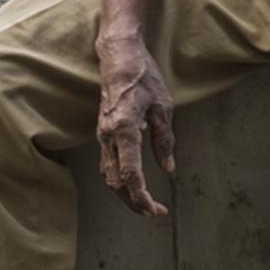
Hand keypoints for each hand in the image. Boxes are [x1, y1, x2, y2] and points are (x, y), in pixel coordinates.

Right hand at [96, 36, 177, 217]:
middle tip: (155, 213)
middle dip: (134, 202)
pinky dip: (119, 179)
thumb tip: (167, 168)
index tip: (156, 210)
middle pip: (116, 182)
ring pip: (108, 175)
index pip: (131, 175)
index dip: (142, 198)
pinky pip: (107, 164)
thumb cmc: (143, 77)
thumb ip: (165, 141)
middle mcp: (108, 136)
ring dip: (125, 193)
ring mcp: (102, 134)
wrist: (118, 56)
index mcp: (125, 130)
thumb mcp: (164, 107)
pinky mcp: (102, 132)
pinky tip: (133, 183)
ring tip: (146, 203)